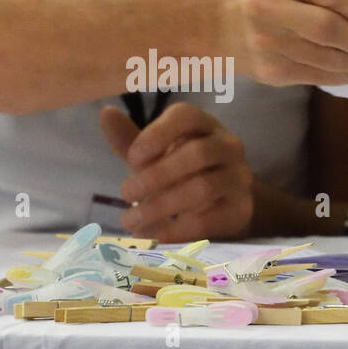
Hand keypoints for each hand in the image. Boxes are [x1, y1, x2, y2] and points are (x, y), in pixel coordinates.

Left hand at [99, 102, 253, 241]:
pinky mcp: (241, 209)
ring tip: (132, 221)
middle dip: (157, 175)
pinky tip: (154, 235)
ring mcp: (239, 178)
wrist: (224, 202)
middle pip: (199, 154)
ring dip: (162, 206)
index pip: (187, 116)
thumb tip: (106, 114)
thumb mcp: (155, 155)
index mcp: (204, 125)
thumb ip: (131, 139)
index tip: (132, 158)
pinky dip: (177, 229)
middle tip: (125, 194)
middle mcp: (228, 146)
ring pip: (204, 188)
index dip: (159, 134)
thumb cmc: (182, 171)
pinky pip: (210, 219)